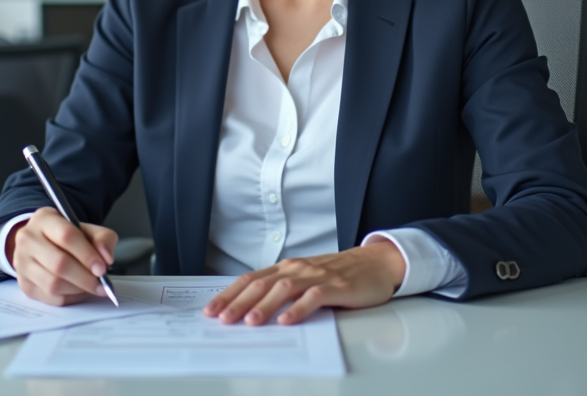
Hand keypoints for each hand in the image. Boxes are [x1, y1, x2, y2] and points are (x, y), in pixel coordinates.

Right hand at [7, 208, 118, 305]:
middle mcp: (28, 239)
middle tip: (101, 283)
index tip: (102, 268)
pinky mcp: (24, 284)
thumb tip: (106, 258)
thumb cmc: (67, 236)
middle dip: (85, 277)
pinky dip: (69, 298)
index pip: (66, 236)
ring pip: (53, 284)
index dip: (87, 254)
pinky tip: (79, 291)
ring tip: (92, 287)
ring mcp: (22, 263)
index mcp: (44, 219)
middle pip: (59, 264)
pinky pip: (50, 297)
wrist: (43, 243)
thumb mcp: (87, 229)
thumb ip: (102, 238)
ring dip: (78, 289)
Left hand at [203, 239, 405, 326]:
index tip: (211, 310)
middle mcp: (298, 269)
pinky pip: (313, 297)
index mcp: (286, 267)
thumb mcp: (305, 278)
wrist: (375, 263)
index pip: (250, 280)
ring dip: (264, 306)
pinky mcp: (336, 287)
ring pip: (284, 289)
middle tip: (222, 319)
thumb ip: (282, 290)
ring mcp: (317, 276)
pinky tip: (287, 321)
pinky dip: (298, 309)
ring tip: (250, 322)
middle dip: (239, 302)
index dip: (229, 294)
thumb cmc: (337, 274)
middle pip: (261, 284)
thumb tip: (249, 310)